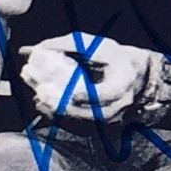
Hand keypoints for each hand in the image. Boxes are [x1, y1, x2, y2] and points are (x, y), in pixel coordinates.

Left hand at [19, 35, 158, 125]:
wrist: (133, 73)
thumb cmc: (114, 57)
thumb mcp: (96, 45)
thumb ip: (67, 45)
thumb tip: (37, 49)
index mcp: (124, 79)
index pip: (111, 92)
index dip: (92, 96)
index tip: (74, 95)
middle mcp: (121, 102)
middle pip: (97, 113)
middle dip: (71, 109)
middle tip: (48, 100)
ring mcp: (113, 115)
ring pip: (88, 123)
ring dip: (63, 115)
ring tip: (42, 102)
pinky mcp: (102, 123)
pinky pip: (82, 126)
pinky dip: (62, 117)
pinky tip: (45, 107)